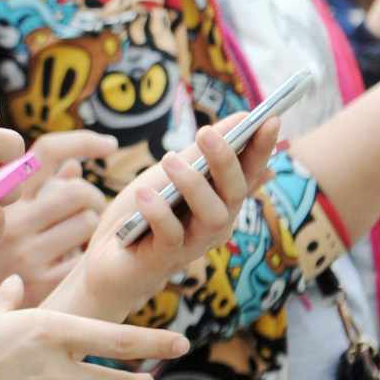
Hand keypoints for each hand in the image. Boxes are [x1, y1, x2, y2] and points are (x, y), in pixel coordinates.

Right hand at [0, 132, 114, 305]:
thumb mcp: (4, 218)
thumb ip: (39, 191)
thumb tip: (75, 168)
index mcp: (4, 197)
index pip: (46, 152)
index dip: (82, 142)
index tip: (109, 145)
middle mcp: (14, 221)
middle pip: (78, 191)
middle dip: (94, 199)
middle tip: (93, 211)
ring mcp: (28, 253)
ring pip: (89, 222)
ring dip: (93, 229)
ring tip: (83, 238)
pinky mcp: (41, 283)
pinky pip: (84, 257)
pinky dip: (87, 257)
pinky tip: (78, 261)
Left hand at [44, 117, 278, 323]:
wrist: (108, 257)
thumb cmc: (146, 211)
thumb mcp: (172, 173)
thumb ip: (204, 151)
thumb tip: (243, 119)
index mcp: (222, 200)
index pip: (251, 172)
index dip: (263, 148)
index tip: (270, 120)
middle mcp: (216, 224)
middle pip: (235, 193)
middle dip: (225, 160)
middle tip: (206, 132)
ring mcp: (193, 244)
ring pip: (212, 217)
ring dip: (192, 184)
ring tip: (168, 159)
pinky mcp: (165, 260)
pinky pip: (172, 236)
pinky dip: (159, 212)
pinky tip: (144, 195)